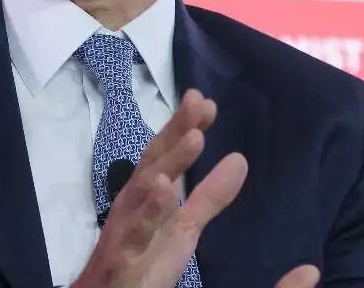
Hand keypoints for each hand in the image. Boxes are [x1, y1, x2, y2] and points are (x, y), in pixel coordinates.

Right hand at [73, 90, 320, 287]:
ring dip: (168, 162)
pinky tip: (165, 187)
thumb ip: (210, 196)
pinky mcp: (124, 257)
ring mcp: (125, 228)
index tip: (206, 102)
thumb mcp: (184, 226)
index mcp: (147, 195)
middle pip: (154, 161)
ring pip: (144, 188)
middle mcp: (132, 204)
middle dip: (174, 131)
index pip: (165, 154)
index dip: (183, 126)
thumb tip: (239, 159)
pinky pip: (137, 232)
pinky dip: (149, 209)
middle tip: (199, 103)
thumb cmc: (142, 261)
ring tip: (194, 137)